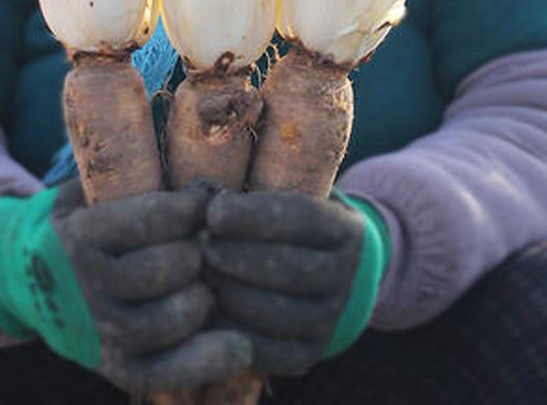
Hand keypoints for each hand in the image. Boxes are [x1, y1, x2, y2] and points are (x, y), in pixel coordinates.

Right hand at [0, 179, 251, 393]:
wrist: (26, 275)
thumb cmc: (77, 218)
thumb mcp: (88, 185)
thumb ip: (124, 162)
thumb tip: (175, 112)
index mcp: (79, 233)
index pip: (148, 218)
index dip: (191, 206)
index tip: (207, 197)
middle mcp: (85, 284)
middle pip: (164, 269)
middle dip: (199, 251)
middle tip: (210, 240)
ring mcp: (97, 328)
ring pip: (164, 322)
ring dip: (202, 299)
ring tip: (209, 281)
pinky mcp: (112, 363)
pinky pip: (159, 372)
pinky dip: (202, 364)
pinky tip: (239, 345)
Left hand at [204, 190, 389, 376]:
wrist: (331, 274)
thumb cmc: (289, 225)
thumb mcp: (288, 199)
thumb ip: (255, 194)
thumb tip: (202, 192)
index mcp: (345, 230)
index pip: (301, 218)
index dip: (253, 215)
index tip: (212, 211)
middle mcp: (347, 277)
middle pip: (288, 268)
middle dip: (235, 255)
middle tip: (199, 244)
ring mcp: (330, 320)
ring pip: (276, 313)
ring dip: (229, 292)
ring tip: (199, 274)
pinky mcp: (309, 354)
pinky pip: (267, 351)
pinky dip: (231, 332)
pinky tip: (206, 309)